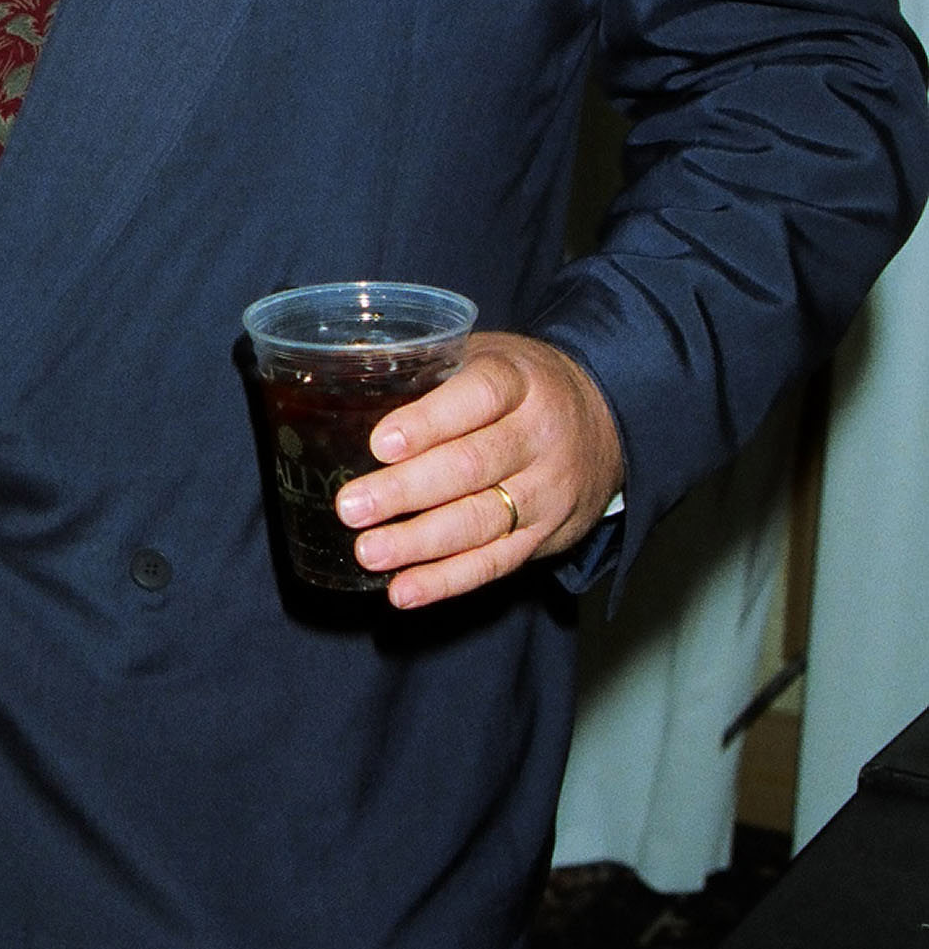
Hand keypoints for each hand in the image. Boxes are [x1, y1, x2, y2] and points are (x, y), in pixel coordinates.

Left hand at [335, 333, 621, 609]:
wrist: (608, 420)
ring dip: (420, 542)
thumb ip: (433, 375)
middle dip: (407, 491)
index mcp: (520, 381)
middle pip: (472, 466)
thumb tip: (340, 395)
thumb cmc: (520, 386)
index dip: (428, 422)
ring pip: (481, 520)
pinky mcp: (546, 536)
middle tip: (352, 507)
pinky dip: (447, 580)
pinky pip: (495, 563)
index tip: (380, 444)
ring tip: (368, 552)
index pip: (478, 397)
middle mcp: (539, 436)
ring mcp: (546, 491)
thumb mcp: (488, 358)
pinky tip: (403, 590)